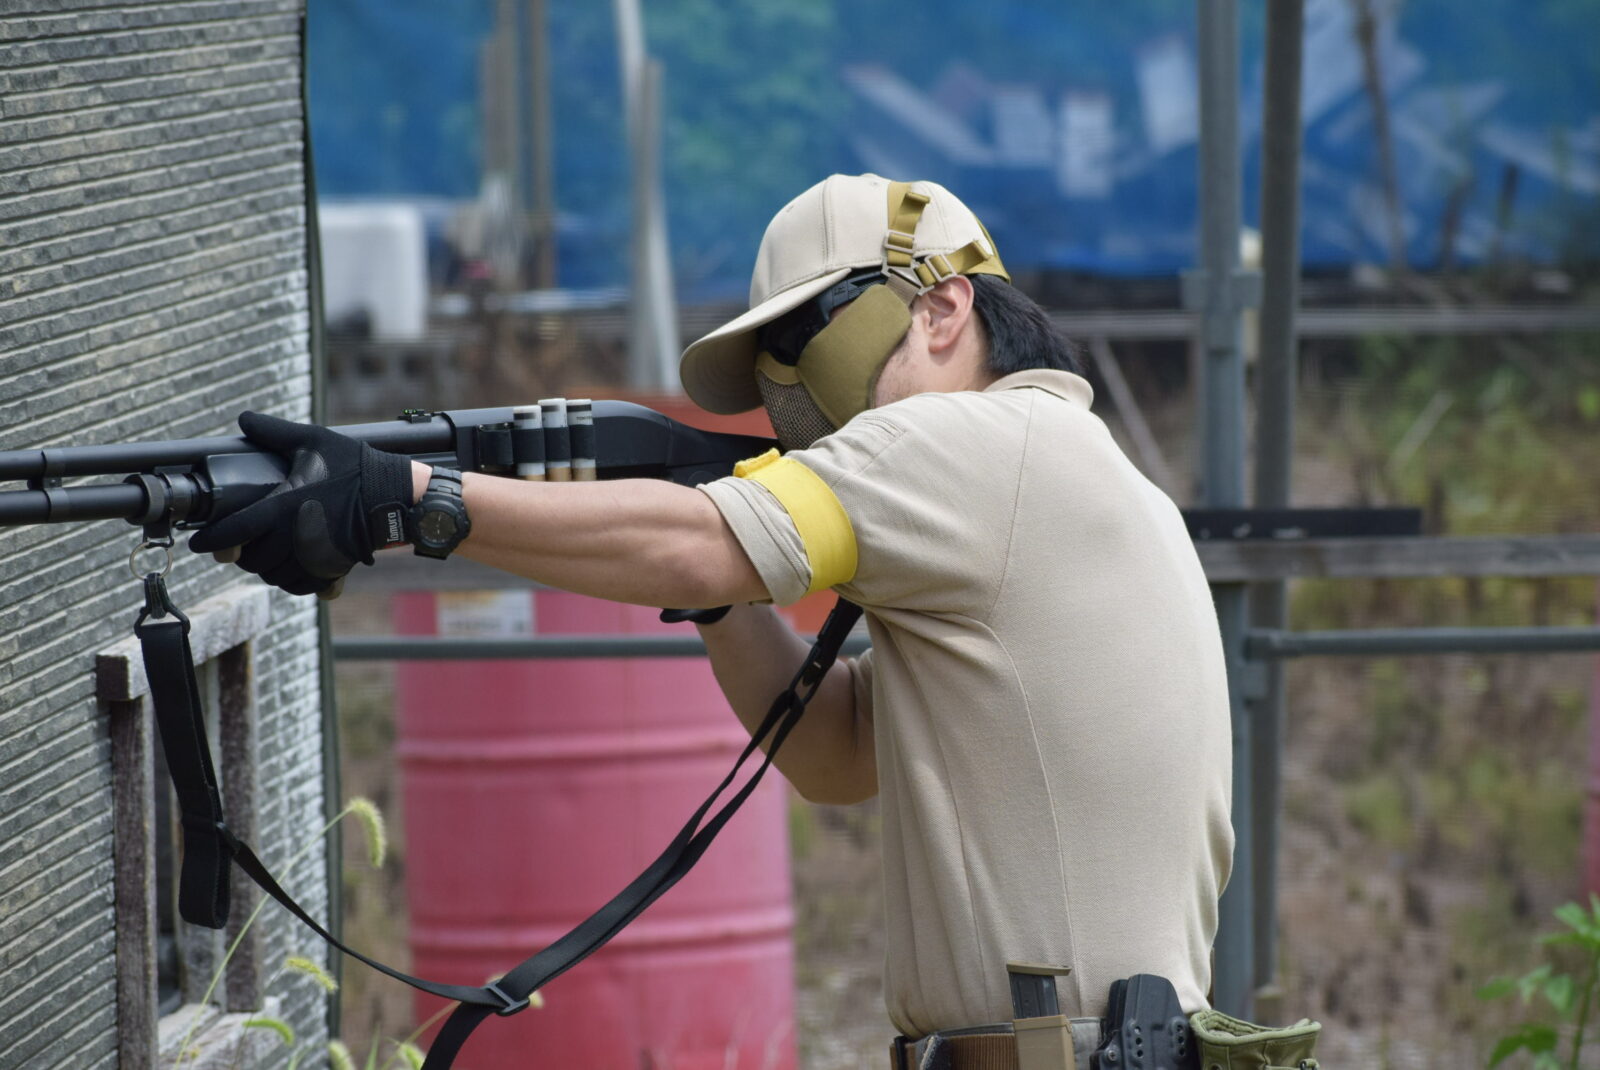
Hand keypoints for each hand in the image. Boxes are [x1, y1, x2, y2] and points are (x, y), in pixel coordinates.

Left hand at [188, 412, 413, 595]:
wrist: (394, 494)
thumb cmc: (354, 466)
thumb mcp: (313, 440)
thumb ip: (275, 432)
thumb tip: (245, 419)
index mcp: (282, 505)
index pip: (233, 531)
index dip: (210, 541)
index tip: (199, 543)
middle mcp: (294, 535)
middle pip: (251, 560)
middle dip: (240, 555)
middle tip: (239, 546)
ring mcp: (313, 555)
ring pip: (274, 576)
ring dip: (265, 569)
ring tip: (265, 556)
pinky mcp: (332, 568)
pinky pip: (301, 586)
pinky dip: (291, 582)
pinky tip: (291, 569)